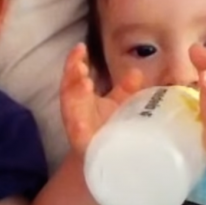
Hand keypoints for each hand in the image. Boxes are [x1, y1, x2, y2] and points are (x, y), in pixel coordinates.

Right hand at [60, 43, 142, 157]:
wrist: (106, 157)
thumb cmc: (110, 128)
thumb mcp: (119, 104)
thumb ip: (125, 89)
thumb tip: (137, 71)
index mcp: (82, 96)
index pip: (75, 75)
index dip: (75, 60)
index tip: (81, 47)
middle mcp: (76, 107)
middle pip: (68, 87)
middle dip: (71, 73)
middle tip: (79, 62)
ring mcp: (75, 123)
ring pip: (69, 105)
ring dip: (73, 92)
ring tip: (82, 79)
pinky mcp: (79, 140)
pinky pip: (76, 129)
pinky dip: (77, 119)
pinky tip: (82, 113)